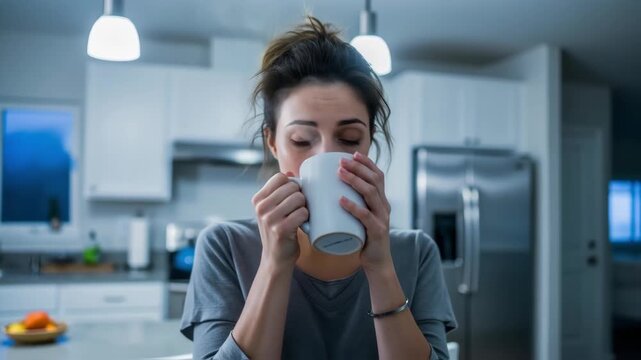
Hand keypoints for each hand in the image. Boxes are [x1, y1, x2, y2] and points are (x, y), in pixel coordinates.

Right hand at [252, 172, 307, 268]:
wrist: (276, 258)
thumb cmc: (278, 230)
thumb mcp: (272, 209)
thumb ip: (278, 192)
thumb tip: (289, 173)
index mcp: (258, 199)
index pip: (280, 177)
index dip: (292, 183)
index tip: (293, 196)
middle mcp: (261, 207)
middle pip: (292, 186)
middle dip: (301, 195)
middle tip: (298, 209)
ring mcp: (269, 219)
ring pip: (298, 198)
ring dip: (304, 206)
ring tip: (300, 216)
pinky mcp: (280, 229)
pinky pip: (302, 212)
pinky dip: (306, 217)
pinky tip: (302, 223)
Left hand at [338, 151, 392, 271]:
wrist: (377, 263)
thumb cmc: (363, 238)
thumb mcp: (360, 217)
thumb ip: (351, 205)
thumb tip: (325, 192)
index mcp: (381, 201)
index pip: (378, 176)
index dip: (367, 163)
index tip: (353, 154)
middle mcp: (384, 207)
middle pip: (375, 180)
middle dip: (358, 167)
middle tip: (341, 162)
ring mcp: (382, 218)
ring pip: (371, 194)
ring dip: (355, 181)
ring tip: (340, 173)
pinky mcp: (377, 232)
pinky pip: (365, 216)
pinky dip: (353, 206)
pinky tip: (341, 200)